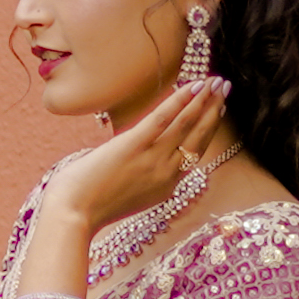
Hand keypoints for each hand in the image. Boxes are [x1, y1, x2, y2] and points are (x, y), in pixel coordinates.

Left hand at [33, 61, 228, 240]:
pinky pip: (163, 119)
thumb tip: (141, 156)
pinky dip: (180, 101)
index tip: (218, 111)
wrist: (73, 216)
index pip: (195, 153)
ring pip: (187, 125)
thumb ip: (144, 178)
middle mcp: (167, 173)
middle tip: (225, 89)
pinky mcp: (134, 146)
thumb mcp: (129, 197)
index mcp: (166, 186)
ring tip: (216, 82)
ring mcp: (152, 159)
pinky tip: (193, 86)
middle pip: (199, 137)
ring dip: (204, 100)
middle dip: (215, 110)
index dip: (208, 129)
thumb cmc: (91, 207)